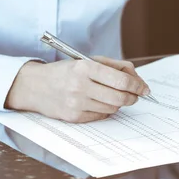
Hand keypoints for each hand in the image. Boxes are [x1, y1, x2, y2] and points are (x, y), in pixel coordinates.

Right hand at [5, 56, 149, 122]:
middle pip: (120, 97)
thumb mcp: (87, 61)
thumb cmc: (65, 72)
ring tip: (113, 96)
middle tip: (135, 95)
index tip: (144, 88)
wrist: (34, 86)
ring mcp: (76, 103)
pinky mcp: (74, 117)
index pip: (121, 80)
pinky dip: (106, 110)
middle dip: (133, 97)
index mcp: (85, 67)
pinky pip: (101, 116)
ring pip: (112, 108)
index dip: (137, 85)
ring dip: (118, 103)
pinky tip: (100, 103)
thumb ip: (114, 66)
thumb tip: (137, 79)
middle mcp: (80, 86)